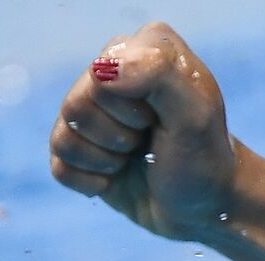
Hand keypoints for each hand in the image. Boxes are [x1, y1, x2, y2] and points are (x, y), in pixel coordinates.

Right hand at [50, 23, 236, 241]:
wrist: (205, 208)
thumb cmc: (204, 158)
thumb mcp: (196, 115)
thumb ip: (158, 75)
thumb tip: (102, 70)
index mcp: (143, 48)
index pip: (102, 75)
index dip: (131, 108)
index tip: (163, 119)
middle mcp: (113, 72)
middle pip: (76, 106)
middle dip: (118, 136)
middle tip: (150, 140)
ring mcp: (92, 110)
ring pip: (64, 137)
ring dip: (106, 160)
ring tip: (136, 158)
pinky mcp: (79, 147)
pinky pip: (59, 166)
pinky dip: (92, 181)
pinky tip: (118, 177)